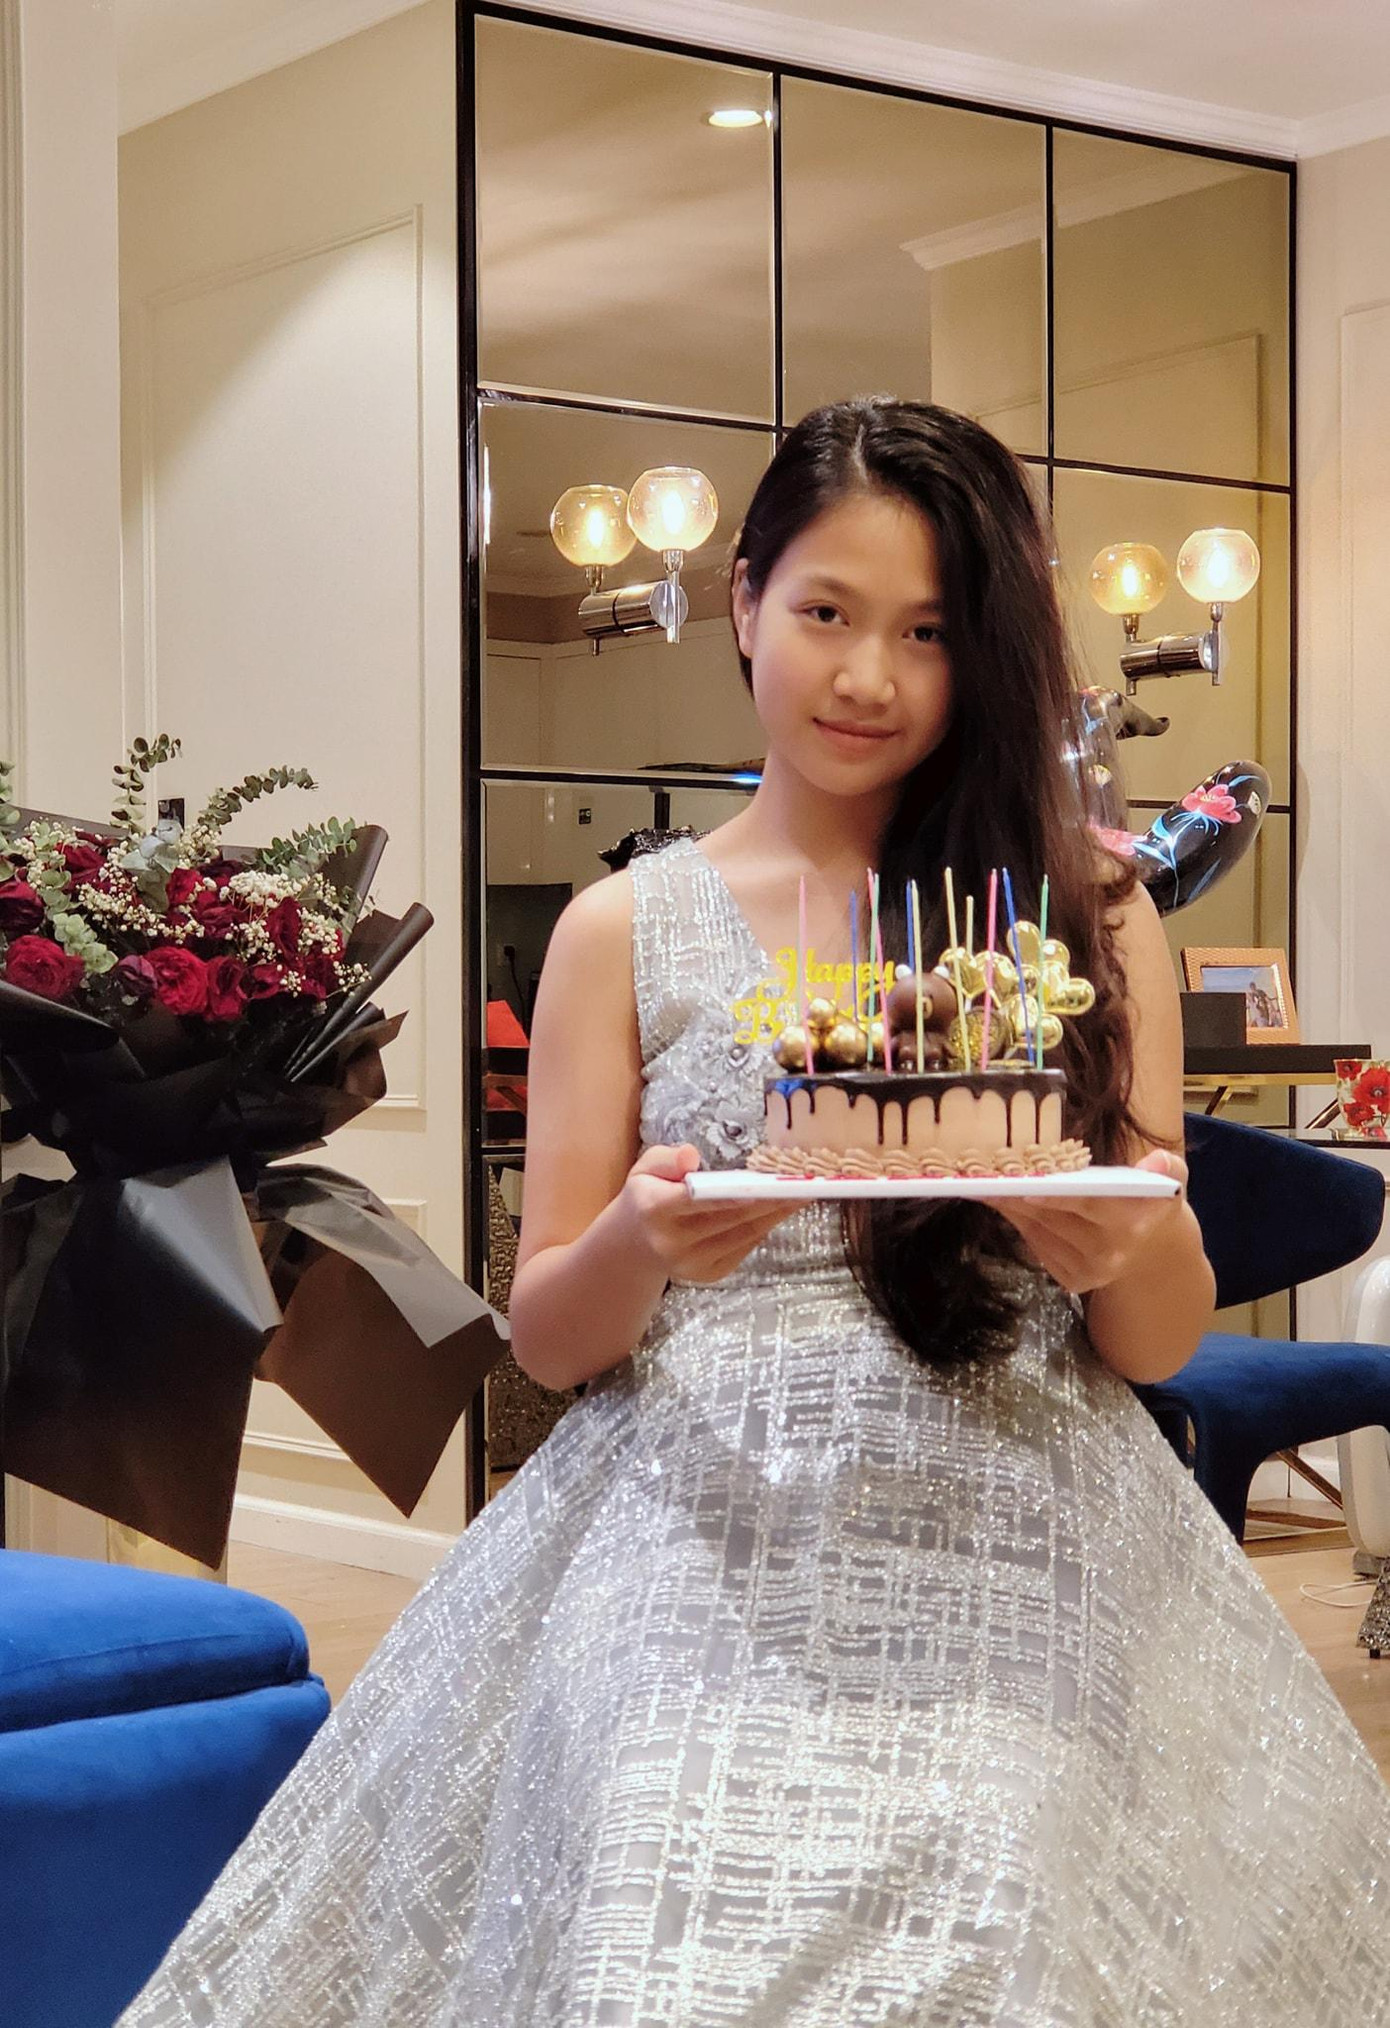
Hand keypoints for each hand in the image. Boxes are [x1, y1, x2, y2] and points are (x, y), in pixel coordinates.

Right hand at [618, 1143, 801, 1285]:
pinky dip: (763, 1228)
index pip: (697, 1199)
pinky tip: (780, 1211)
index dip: (732, 1192)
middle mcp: (671, 1242)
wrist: (634, 1244)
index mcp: (654, 1209)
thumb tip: (691, 1156)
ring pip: (742, 1234)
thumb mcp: (645, 1169)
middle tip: (800, 1183)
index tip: (764, 1183)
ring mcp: (690, 1263)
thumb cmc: (646, 1196)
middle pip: (728, 1217)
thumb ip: (667, 1158)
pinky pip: (743, 1248)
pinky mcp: (707, 1274)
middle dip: (767, 1200)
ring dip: (774, 1215)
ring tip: (800, 1194)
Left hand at [982, 1148, 1189, 1297]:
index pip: (1086, 1204)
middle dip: (1017, 1194)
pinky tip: (1002, 1200)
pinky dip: (1018, 1221)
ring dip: (1009, 1206)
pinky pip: (1036, 1245)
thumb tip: (1153, 1161)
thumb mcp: (1171, 1179)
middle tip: (986, 1171)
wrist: (1154, 1252)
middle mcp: (1107, 1254)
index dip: (1052, 1193)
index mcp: (1130, 1224)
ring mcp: (1087, 1272)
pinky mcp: (1071, 1280)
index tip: (1023, 1180)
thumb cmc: (1153, 1202)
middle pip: (1052, 1218)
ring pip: (1037, 1231)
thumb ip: (1166, 1166)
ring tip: (985, 1180)